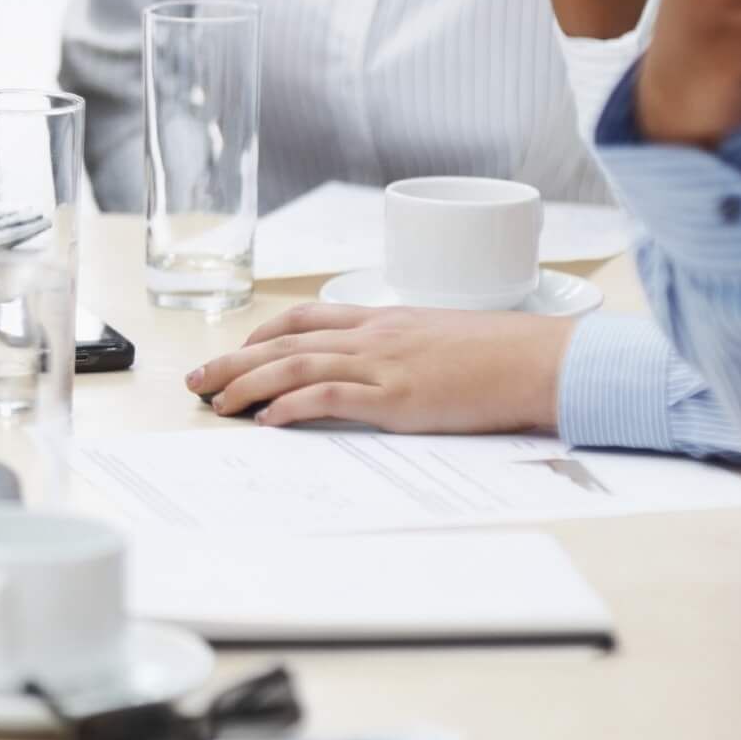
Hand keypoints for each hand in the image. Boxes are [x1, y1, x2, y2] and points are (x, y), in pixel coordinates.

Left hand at [186, 303, 578, 430]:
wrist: (543, 360)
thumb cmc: (504, 354)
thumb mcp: (442, 339)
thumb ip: (405, 349)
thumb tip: (388, 370)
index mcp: (384, 320)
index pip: (305, 318)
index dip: (262, 334)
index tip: (237, 350)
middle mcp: (373, 336)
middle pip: (283, 342)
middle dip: (233, 361)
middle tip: (197, 380)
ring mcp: (383, 365)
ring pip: (294, 365)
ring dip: (247, 385)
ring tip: (215, 404)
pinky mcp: (397, 397)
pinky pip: (329, 395)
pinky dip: (291, 406)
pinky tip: (268, 420)